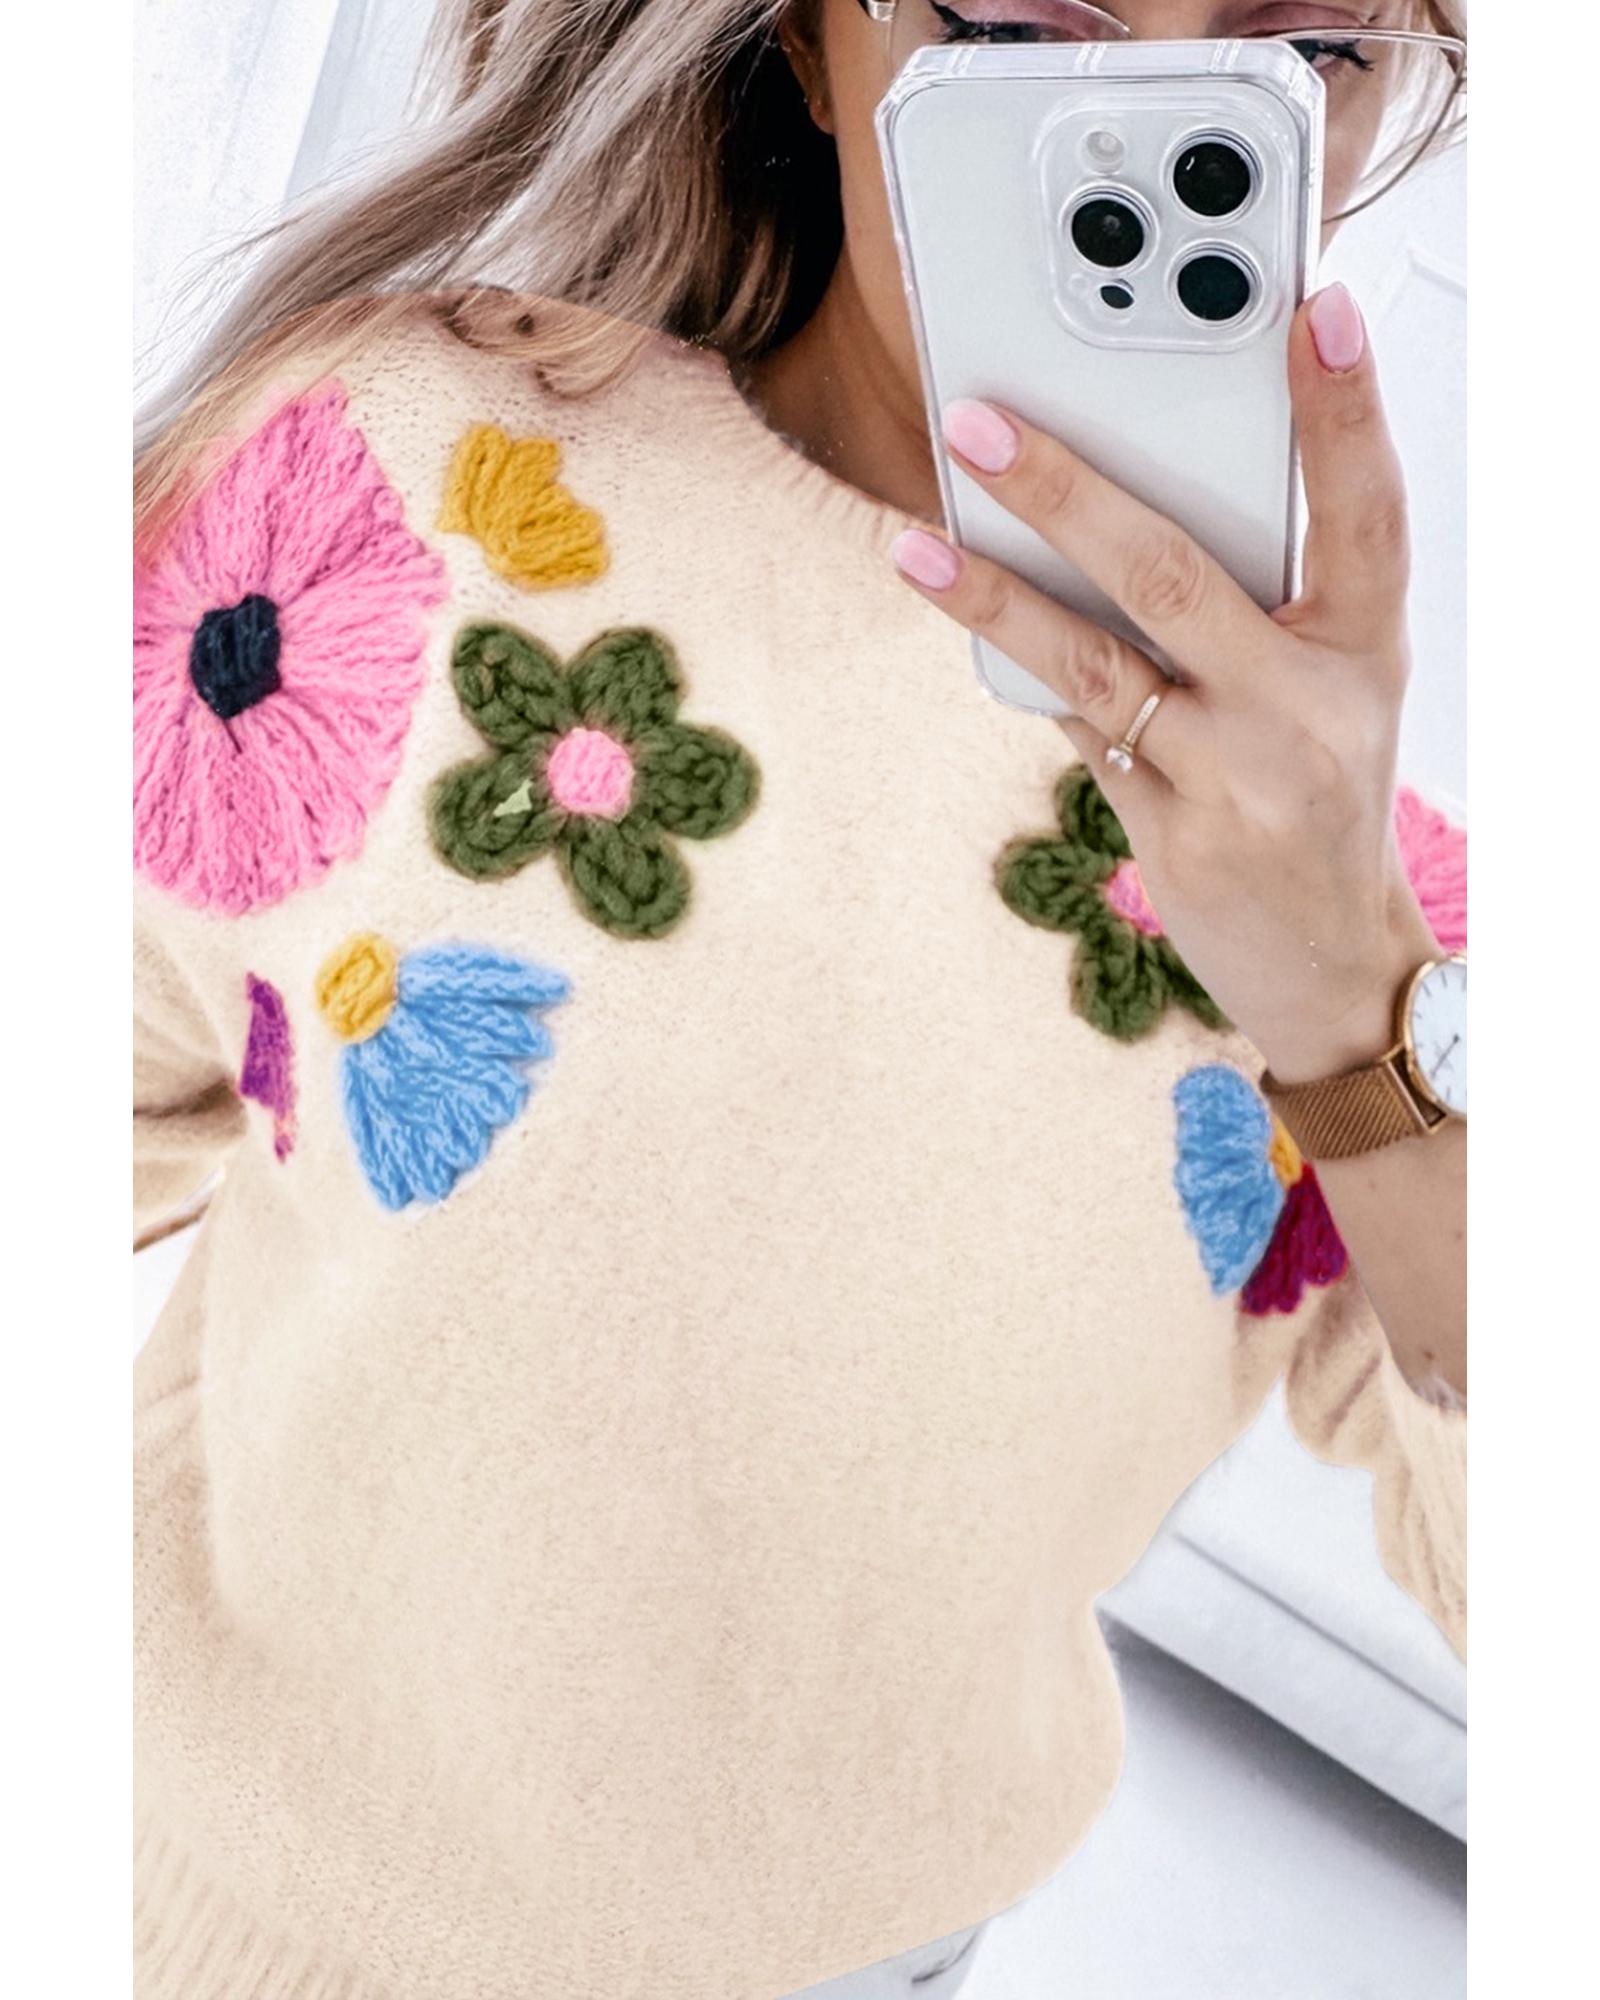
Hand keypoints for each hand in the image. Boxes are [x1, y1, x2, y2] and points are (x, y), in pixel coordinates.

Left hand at [889, 282, 1439, 1083]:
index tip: (1317, 306)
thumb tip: (1121, 494)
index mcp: (1366, 646)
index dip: (1346, 410)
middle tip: (981, 424)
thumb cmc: (1321, 786)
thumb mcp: (1333, 683)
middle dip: (1068, 492)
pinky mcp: (1177, 835)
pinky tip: (966, 610)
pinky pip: (1080, 730)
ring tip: (918, 542)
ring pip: (1097, 660)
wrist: (1328, 954)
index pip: (1367, 510)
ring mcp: (1241, 776)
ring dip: (996, 596)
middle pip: (1177, 573)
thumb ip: (1265, 596)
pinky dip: (1024, 670)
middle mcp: (1311, 704)